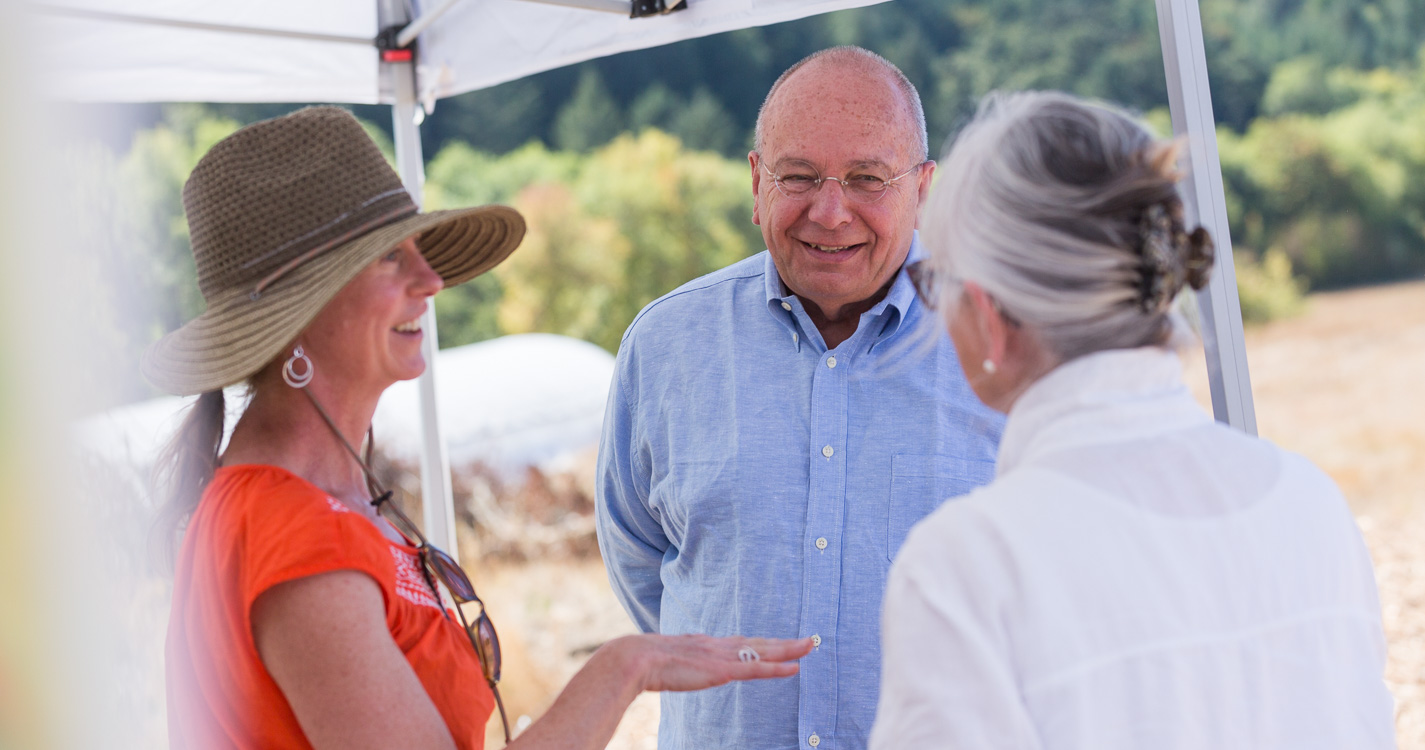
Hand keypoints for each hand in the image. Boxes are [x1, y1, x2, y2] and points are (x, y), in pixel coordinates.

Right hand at [612, 634, 813, 692]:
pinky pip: (755, 670)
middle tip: (808, 640)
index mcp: (705, 644)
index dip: (762, 644)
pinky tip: (794, 668)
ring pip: (763, 652)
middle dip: (784, 642)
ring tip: (809, 646)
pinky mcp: (721, 671)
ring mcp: (721, 657)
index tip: (777, 642)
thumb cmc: (641, 662)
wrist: (634, 658)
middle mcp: (718, 646)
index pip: (741, 643)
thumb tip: (675, 667)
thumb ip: (677, 662)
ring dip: (788, 650)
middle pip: (758, 643)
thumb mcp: (665, 661)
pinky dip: (776, 668)